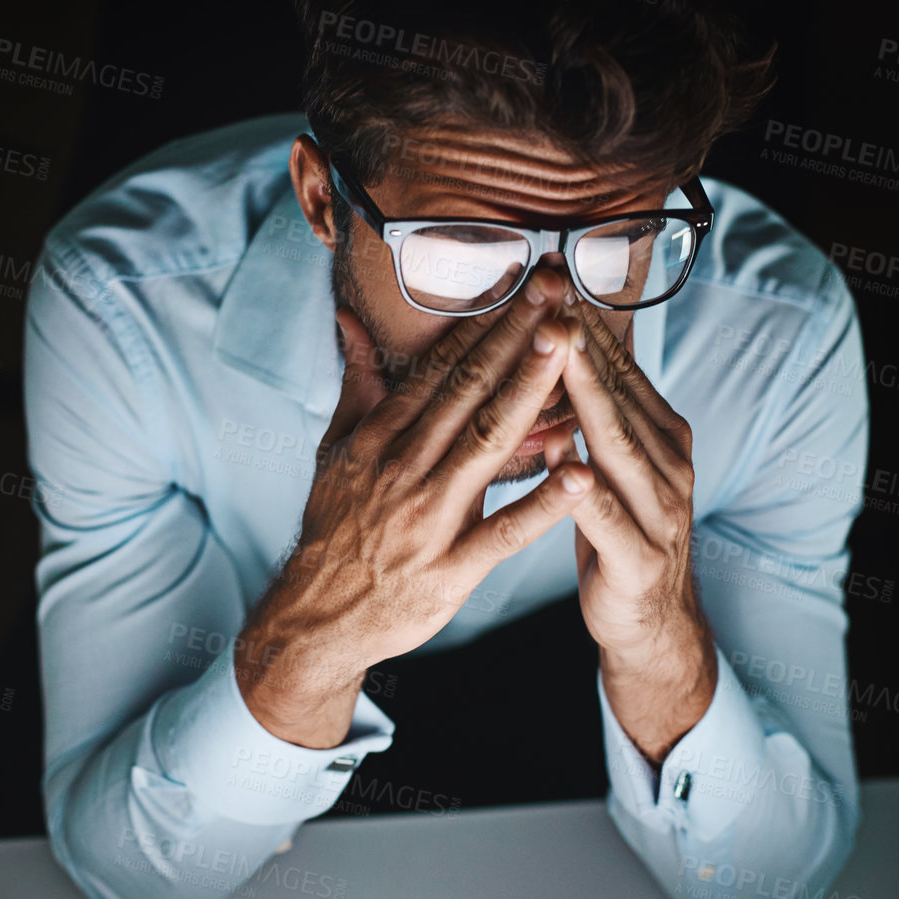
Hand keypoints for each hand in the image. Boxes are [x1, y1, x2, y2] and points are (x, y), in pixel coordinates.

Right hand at [238, 273, 594, 746]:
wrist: (316, 618)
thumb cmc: (335, 528)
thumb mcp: (333, 449)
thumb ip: (357, 381)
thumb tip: (349, 317)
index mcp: (379, 436)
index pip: (440, 368)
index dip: (486, 321)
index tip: (526, 281)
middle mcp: (403, 468)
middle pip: (469, 390)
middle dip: (516, 336)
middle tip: (558, 288)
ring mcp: (428, 518)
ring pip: (488, 443)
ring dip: (531, 391)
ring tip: (570, 347)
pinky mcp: (451, 569)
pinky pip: (504, 531)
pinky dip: (542, 502)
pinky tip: (583, 473)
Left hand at [543, 306, 716, 761]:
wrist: (649, 622)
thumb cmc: (615, 529)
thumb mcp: (609, 461)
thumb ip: (592, 408)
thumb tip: (563, 340)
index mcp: (659, 432)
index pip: (618, 366)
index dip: (584, 321)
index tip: (549, 274)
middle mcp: (668, 461)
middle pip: (618, 394)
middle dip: (583, 344)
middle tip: (552, 294)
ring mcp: (661, 510)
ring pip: (618, 445)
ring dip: (590, 399)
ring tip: (562, 357)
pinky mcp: (642, 558)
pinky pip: (610, 519)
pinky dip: (587, 491)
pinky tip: (566, 463)